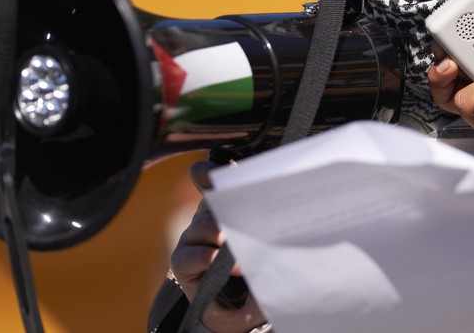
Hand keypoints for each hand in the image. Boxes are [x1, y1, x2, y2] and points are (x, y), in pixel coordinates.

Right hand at [170, 160, 266, 332]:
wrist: (246, 307)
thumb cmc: (261, 268)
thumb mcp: (273, 245)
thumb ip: (274, 227)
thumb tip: (290, 210)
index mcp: (228, 207)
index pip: (215, 181)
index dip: (214, 171)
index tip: (228, 166)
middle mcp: (209, 218)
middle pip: (212, 201)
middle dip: (226, 203)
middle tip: (242, 211)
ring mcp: (194, 239)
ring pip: (201, 225)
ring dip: (217, 231)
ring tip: (232, 242)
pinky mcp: (183, 263)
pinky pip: (186, 256)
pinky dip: (202, 256)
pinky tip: (214, 260)